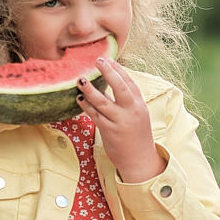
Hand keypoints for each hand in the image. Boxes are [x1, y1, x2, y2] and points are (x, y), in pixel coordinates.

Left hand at [79, 58, 164, 182]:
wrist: (140, 160)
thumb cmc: (136, 136)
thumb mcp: (137, 115)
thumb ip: (126, 101)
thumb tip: (108, 84)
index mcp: (140, 105)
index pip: (129, 83)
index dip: (118, 69)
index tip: (107, 59)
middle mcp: (132, 111)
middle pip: (120, 87)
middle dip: (109, 72)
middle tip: (97, 60)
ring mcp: (120, 122)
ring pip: (103, 102)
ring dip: (91, 90)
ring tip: (81, 80)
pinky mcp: (109, 132)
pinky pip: (95, 116)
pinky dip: (86, 106)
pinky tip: (79, 99)